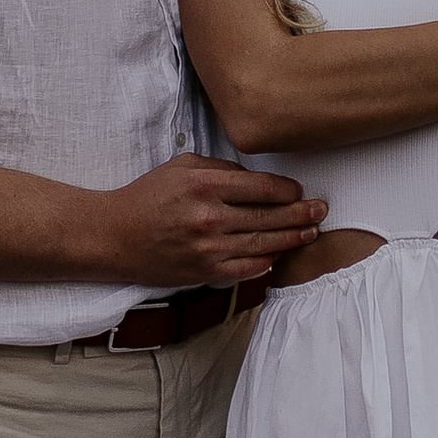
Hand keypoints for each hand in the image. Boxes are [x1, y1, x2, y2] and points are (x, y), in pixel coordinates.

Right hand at [94, 156, 324, 285]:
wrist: (115, 236)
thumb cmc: (149, 197)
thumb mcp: (182, 166)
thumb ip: (222, 168)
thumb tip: (257, 179)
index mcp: (206, 185)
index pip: (263, 187)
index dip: (289, 190)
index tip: (299, 190)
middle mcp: (211, 217)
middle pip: (270, 216)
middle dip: (301, 213)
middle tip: (322, 210)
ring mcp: (210, 248)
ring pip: (265, 243)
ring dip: (293, 238)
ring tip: (311, 232)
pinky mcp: (206, 272)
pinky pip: (248, 268)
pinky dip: (269, 261)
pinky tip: (282, 254)